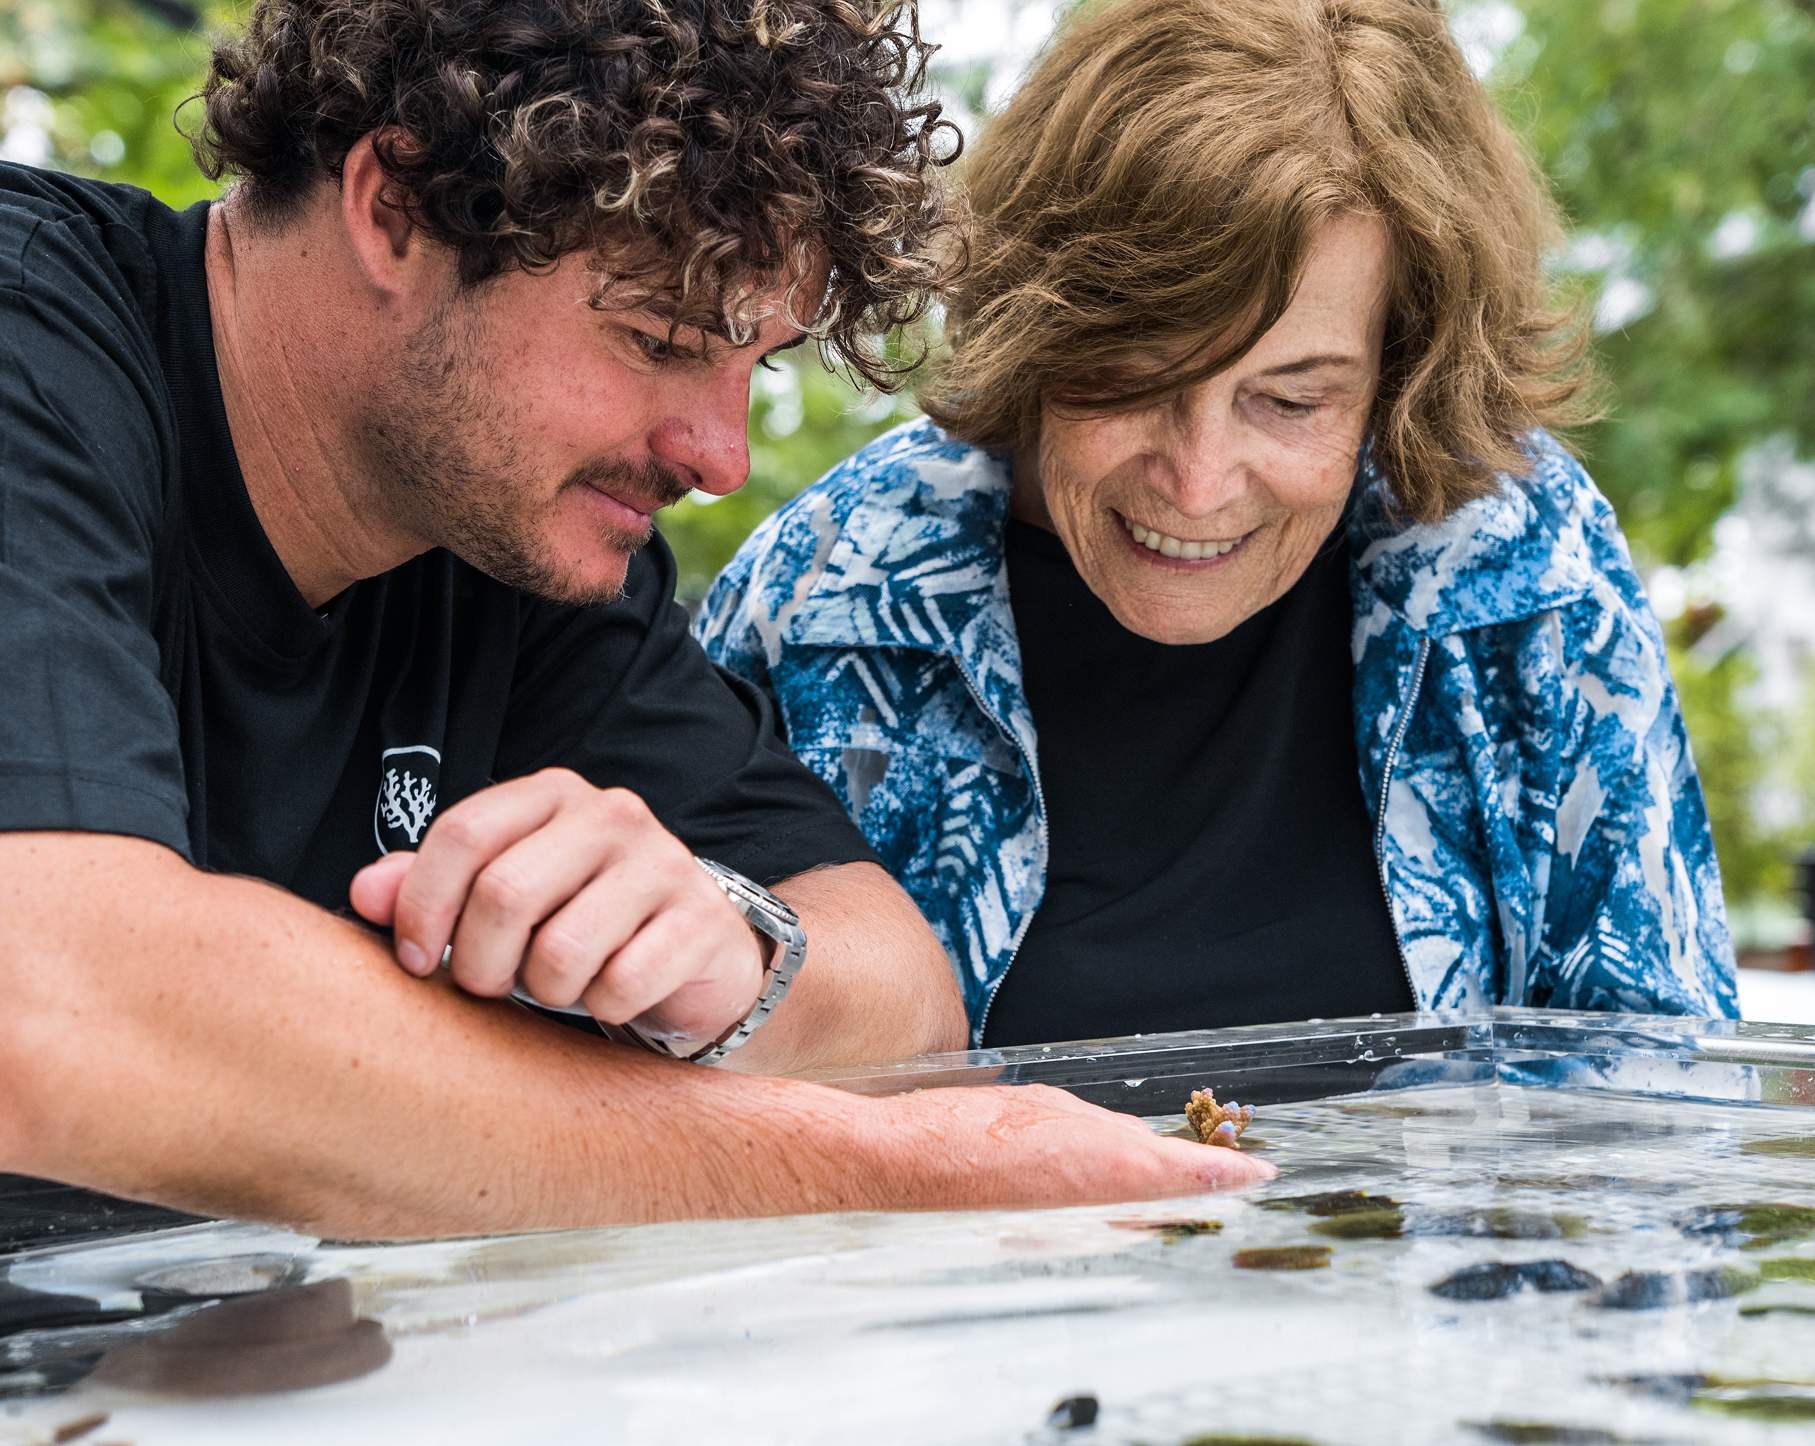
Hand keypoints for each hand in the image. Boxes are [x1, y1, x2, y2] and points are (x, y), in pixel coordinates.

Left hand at [349, 769, 763, 1046]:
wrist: (694, 953)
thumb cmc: (579, 921)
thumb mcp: (503, 898)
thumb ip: (431, 888)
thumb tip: (362, 893)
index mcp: (554, 794)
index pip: (464, 833)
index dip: (422, 906)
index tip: (416, 961)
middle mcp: (613, 814)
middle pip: (505, 893)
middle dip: (480, 963)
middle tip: (489, 986)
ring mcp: (666, 863)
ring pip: (562, 951)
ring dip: (545, 992)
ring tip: (557, 985)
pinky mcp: (702, 921)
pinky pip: (622, 986)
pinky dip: (604, 1007)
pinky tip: (612, 991)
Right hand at [875, 1083, 1275, 1207]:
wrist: (900, 1167)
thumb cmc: (965, 1129)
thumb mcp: (1051, 1108)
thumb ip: (1104, 1128)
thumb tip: (1140, 1142)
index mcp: (1110, 1166)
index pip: (1191, 1173)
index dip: (1231, 1173)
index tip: (1262, 1172)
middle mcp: (1098, 1208)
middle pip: (1165, 1201)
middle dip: (1189, 1183)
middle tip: (1214, 1164)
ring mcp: (1072, 1232)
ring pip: (1130, 1216)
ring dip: (1146, 1197)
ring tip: (1153, 1174)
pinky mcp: (1044, 1244)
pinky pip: (1091, 1226)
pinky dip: (1105, 1210)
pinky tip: (1091, 1190)